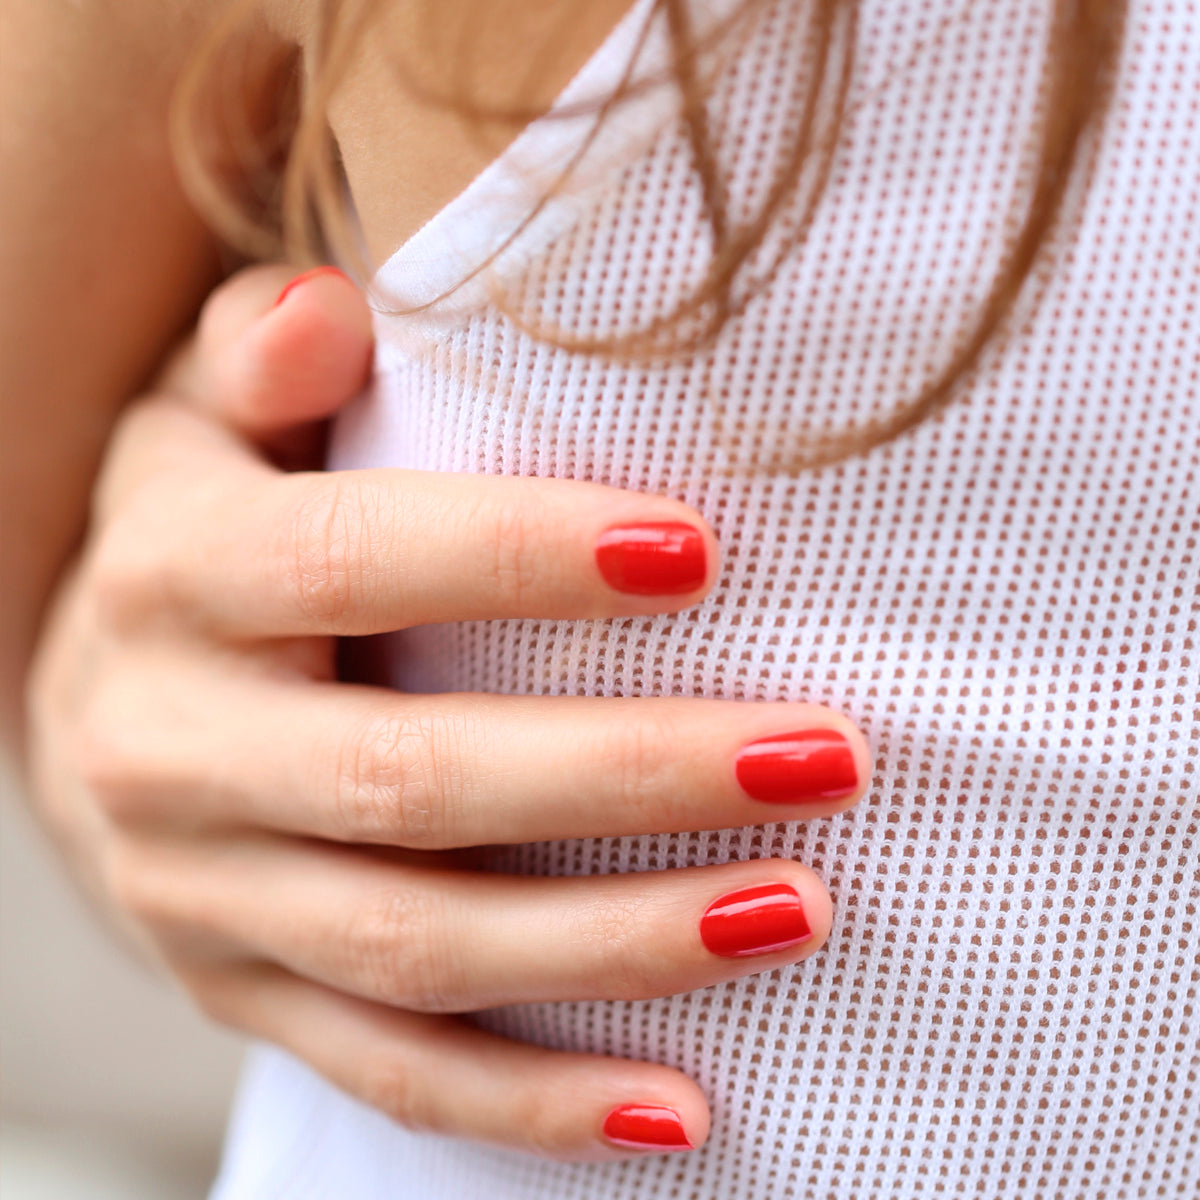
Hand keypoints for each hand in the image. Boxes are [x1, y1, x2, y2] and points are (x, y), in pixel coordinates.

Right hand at [25, 265, 871, 1159]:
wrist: (89, 709)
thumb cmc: (195, 536)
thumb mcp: (198, 423)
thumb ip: (262, 358)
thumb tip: (333, 307)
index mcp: (175, 584)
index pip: (352, 565)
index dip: (518, 559)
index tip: (702, 555)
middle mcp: (174, 754)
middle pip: (414, 782)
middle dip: (628, 774)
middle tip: (822, 754)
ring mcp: (208, 902)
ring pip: (423, 947)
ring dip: (619, 943)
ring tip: (797, 907)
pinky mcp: (247, 996)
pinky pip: (395, 1071)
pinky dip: (538, 1103)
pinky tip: (684, 1106)